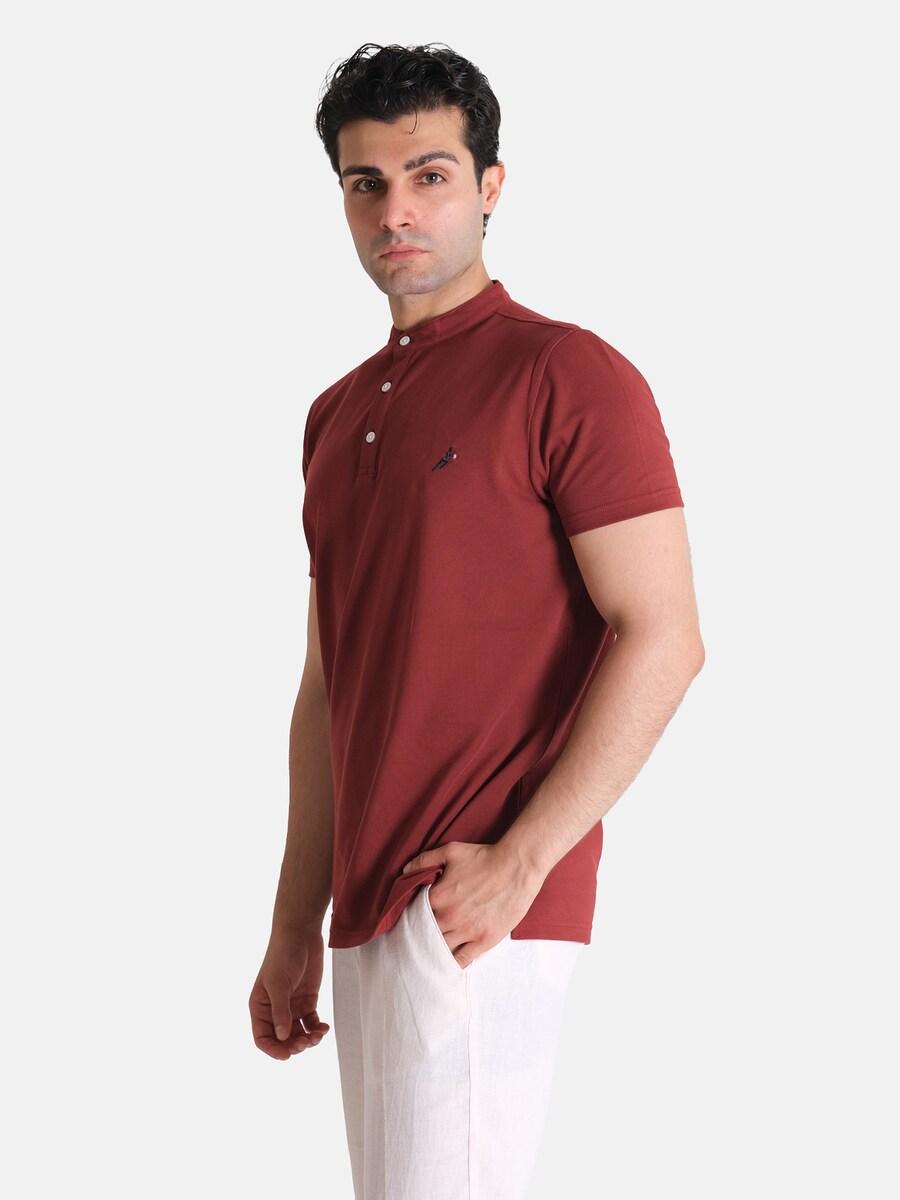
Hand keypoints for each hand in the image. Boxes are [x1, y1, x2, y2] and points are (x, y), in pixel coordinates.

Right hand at [249, 922, 330, 1060]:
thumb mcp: (279, 984)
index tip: (287, 1054)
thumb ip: (280, 1011)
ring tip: (318, 1035)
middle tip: (306, 1043)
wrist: (301, 933)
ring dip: (308, 1040)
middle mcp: (275, 1010)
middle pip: (282, 1040)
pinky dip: (317, 1029)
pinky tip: (324, 1027)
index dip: (273, 1049)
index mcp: (260, 1007)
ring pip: (298, 1034)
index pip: (262, 1037)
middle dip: (294, 1045)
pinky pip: (311, 1023)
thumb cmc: (283, 954)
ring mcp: (292, 1006)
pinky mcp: (307, 1001)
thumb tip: (282, 1037)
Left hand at [400, 841, 545, 968]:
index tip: (412, 921)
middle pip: (425, 935)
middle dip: (421, 937)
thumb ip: (424, 860)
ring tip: (429, 954)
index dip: (412, 918)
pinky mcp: (484, 940)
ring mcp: (467, 931)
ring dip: (435, 951)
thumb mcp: (451, 851)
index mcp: (438, 897)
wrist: (516, 867)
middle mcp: (449, 918)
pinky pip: (462, 959)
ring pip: (441, 949)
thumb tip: (405, 871)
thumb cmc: (484, 857)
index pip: (414, 915)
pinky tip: (447, 963)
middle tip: (416, 941)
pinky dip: (453, 963)